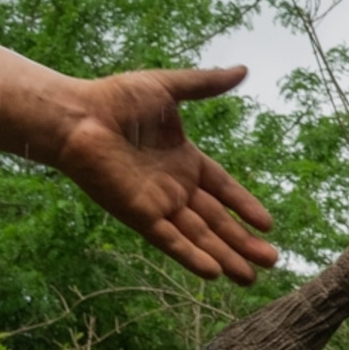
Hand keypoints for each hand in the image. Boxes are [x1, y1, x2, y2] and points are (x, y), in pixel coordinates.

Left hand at [33, 66, 277, 283]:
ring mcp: (157, 203)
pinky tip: (215, 274)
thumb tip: (244, 70)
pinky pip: (170, 240)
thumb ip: (206, 85)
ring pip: (199, 236)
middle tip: (272, 260)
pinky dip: (191, 257)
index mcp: (183, 160)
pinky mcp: (139, 214)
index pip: (223, 189)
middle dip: (243, 242)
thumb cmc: (115, 99)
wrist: (76, 116)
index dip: (244, 206)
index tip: (268, 224)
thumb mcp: (168, 88)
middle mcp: (173, 187)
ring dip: (225, 257)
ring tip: (250, 280)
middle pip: (217, 221)